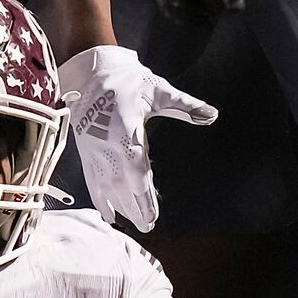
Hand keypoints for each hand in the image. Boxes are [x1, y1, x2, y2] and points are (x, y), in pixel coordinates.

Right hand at [58, 45, 215, 231]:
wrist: (90, 71)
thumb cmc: (127, 80)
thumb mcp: (158, 90)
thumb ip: (185, 106)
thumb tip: (212, 115)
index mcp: (125, 129)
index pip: (135, 169)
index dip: (142, 194)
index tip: (152, 214)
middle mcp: (106, 143)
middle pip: (120, 183)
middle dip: (134, 206)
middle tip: (148, 226)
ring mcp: (93, 149)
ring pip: (106, 185)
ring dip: (120, 206)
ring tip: (134, 223)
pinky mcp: (86, 151)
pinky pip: (92, 180)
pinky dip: (100, 198)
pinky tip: (109, 214)